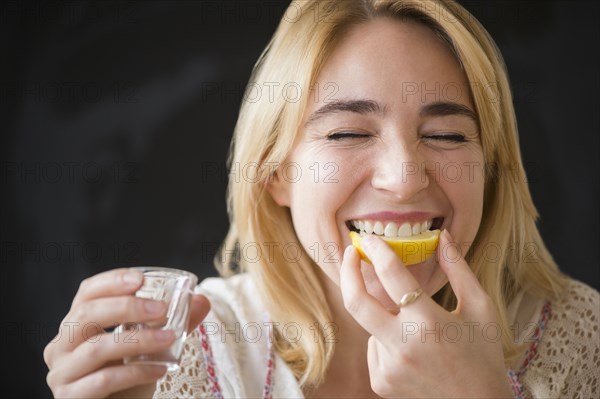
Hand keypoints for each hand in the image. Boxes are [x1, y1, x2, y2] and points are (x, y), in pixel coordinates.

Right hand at [44, 268, 209, 397]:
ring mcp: (62, 373)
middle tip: (161, 309)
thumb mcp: (153, 345)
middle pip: (86, 315)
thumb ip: (176, 322)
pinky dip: (135, 372)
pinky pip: (103, 380)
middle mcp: (61, 345)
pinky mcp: (70, 398)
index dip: (111, 282)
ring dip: (138, 340)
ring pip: (96, 349)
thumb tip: (202, 300)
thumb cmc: (130, 376)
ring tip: (169, 338)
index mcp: (78, 324)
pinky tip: (160, 369)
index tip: (140, 280)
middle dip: (126, 307)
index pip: (86, 293)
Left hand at [340, 230, 512, 397]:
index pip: (392, 275)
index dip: (377, 250)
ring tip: (419, 332)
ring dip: (385, 316)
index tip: (370, 238)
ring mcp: (387, 366)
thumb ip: (458, 269)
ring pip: (371, 324)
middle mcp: (402, 345)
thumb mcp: (479, 308)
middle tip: (350, 252)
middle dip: (348, 271)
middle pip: (356, 301)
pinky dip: (387, 340)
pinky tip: (413, 353)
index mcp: (429, 322)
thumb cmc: (483, 356)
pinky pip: (374, 347)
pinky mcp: (380, 381)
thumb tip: (443, 236)